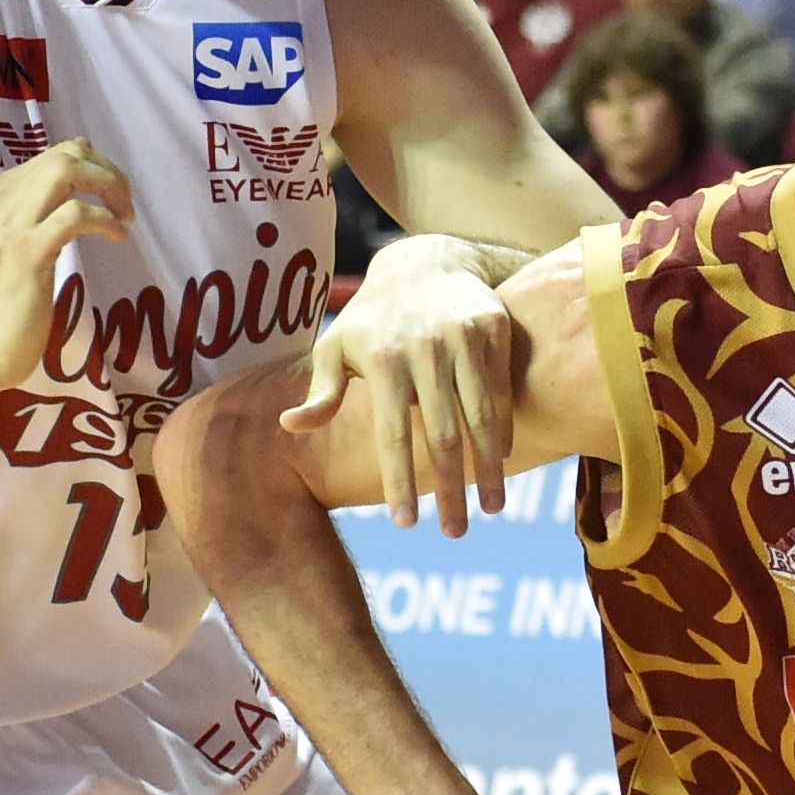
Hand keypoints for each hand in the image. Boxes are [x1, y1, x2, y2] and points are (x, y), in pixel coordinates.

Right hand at [0, 137, 132, 401]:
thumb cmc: (10, 291)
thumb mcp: (28, 235)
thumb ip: (48, 201)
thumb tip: (83, 158)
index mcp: (2, 191)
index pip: (57, 152)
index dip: (96, 166)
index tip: (114, 196)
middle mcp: (3, 197)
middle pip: (66, 155)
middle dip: (108, 172)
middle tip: (125, 205)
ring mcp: (14, 222)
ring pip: (67, 171)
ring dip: (109, 188)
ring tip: (124, 218)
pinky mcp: (28, 250)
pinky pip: (76, 215)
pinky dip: (105, 220)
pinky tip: (117, 238)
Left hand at [285, 234, 515, 531]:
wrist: (425, 262)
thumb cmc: (372, 317)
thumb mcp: (336, 347)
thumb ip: (322, 391)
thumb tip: (290, 426)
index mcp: (382, 359)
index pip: (392, 436)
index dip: (399, 483)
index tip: (406, 525)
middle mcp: (425, 348)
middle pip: (441, 436)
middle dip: (449, 490)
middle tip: (455, 533)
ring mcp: (464, 336)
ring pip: (480, 417)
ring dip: (488, 470)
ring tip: (491, 509)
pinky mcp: (494, 328)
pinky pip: (502, 389)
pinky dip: (504, 428)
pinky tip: (502, 460)